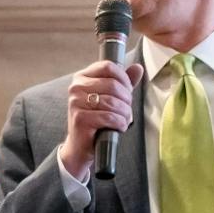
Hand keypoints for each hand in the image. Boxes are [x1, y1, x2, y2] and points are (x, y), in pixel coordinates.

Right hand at [57, 59, 143, 179]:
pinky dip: (120, 123)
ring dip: (125, 113)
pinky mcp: (80, 119)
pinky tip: (119, 127)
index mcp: (82, 77)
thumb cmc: (96, 120)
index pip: (108, 66)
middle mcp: (76, 87)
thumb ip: (123, 82)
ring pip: (112, 102)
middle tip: (127, 110)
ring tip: (125, 119)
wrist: (80, 146)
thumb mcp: (110, 97)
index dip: (123, 79)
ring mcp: (76, 103)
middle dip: (126, 99)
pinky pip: (109, 117)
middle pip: (112, 84)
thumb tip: (138, 68)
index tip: (127, 91)